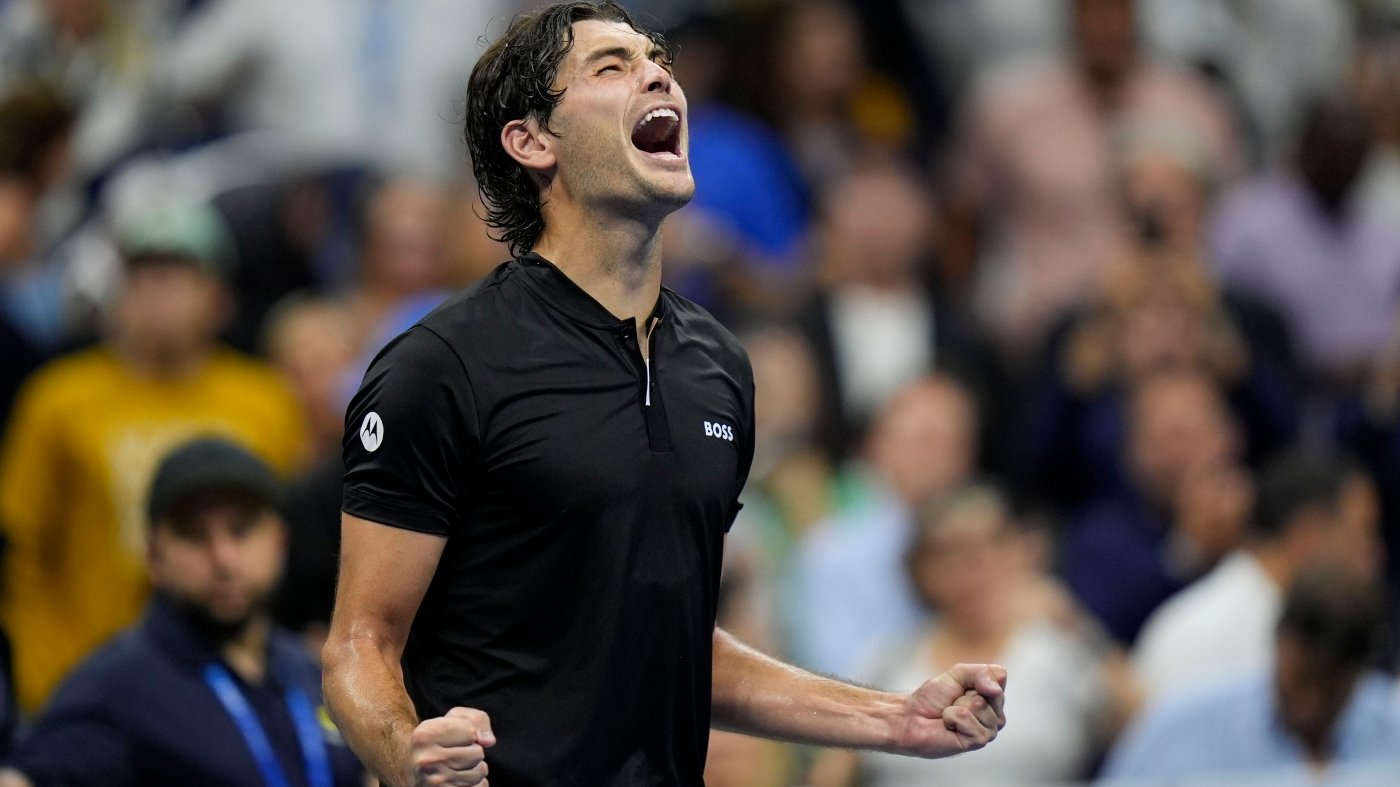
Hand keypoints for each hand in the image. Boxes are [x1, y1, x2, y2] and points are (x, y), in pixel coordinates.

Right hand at [409, 707, 494, 785]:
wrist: (413, 770)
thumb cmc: (437, 741)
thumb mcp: (451, 719)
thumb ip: (476, 720)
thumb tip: (489, 741)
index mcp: (425, 735)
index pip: (470, 731)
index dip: (469, 733)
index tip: (455, 737)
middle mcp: (427, 760)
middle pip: (478, 752)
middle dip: (472, 751)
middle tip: (455, 754)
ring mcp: (435, 783)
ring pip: (480, 772)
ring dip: (474, 768)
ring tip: (457, 766)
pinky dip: (475, 784)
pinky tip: (458, 780)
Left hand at [889, 663, 1006, 758]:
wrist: (912, 717)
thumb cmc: (934, 698)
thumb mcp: (958, 674)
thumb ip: (982, 673)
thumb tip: (996, 689)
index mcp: (994, 699)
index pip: (999, 676)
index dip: (975, 676)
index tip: (961, 686)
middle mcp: (996, 716)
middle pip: (991, 692)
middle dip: (964, 693)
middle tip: (953, 703)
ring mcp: (989, 730)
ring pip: (979, 706)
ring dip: (956, 706)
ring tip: (950, 714)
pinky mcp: (977, 741)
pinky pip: (966, 718)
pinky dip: (951, 717)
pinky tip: (948, 725)